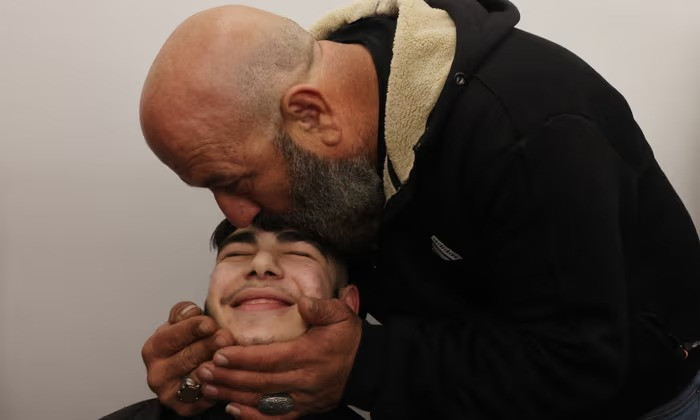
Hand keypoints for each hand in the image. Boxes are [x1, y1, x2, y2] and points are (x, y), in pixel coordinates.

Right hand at [142, 301, 234, 416]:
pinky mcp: (183, 408)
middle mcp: (157, 373)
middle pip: (187, 356)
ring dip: (216, 365)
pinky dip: (219, 386)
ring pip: (197, 378)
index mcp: (154, 347)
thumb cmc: (185, 344)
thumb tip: (192, 310)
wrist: (185, 373)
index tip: (211, 323)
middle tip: (227, 337)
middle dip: (210, 345)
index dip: (194, 327)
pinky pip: (204, 397)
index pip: (174, 335)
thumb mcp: (180, 324)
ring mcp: (169, 393)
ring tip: (230, 355)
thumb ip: (183, 313)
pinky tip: (230, 375)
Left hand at [195, 296, 361, 418]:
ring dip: (232, 394)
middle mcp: (304, 379)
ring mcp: (302, 397)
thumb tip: (302, 303)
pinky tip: (232, 410)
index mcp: (310, 354)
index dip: (243, 358)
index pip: (270, 358)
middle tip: (202, 371)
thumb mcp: (340, 314)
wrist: (367, 367)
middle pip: (259, 381)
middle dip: (228, 377)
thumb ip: (321, 307)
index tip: (220, 354)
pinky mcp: (303, 409)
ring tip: (208, 387)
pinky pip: (274, 417)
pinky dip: (251, 416)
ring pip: (261, 399)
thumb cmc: (349, 339)